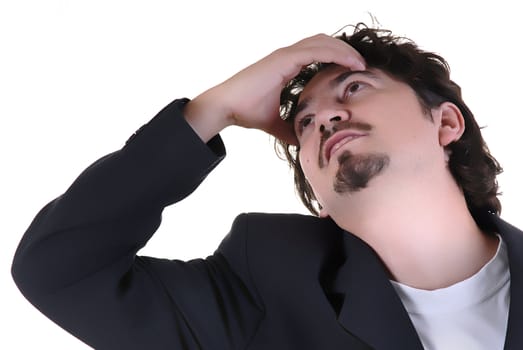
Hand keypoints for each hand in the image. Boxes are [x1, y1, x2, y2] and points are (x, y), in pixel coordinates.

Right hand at [184, 34, 364, 144]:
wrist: (225, 108)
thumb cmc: (246, 112)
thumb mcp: (276, 123)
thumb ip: (290, 129)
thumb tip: (303, 143)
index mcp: (286, 65)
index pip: (317, 52)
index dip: (336, 57)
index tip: (353, 71)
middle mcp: (287, 55)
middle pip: (323, 42)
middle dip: (344, 50)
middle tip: (361, 66)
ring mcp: (285, 54)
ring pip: (322, 42)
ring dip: (344, 50)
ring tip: (360, 64)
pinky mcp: (283, 59)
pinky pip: (316, 50)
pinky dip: (336, 54)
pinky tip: (350, 64)